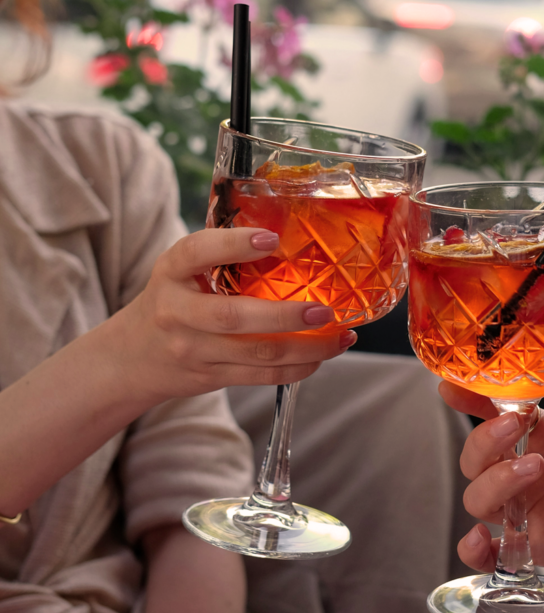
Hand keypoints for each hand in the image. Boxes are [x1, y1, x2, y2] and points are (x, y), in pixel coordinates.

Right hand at [111, 228, 354, 403]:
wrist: (133, 356)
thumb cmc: (173, 298)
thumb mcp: (181, 268)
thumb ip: (221, 254)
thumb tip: (292, 235)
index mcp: (171, 270)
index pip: (197, 252)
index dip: (233, 244)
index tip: (272, 239)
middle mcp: (178, 312)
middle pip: (234, 317)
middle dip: (285, 316)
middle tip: (324, 310)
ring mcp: (193, 349)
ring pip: (256, 354)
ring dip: (306, 347)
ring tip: (340, 336)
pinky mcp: (210, 376)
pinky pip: (260, 376)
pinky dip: (297, 368)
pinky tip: (321, 356)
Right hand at [441, 323, 543, 580]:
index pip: (492, 411)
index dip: (467, 397)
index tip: (450, 384)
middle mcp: (528, 467)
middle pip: (476, 454)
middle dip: (484, 438)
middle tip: (517, 427)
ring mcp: (530, 507)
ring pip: (479, 496)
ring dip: (494, 483)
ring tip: (535, 470)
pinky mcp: (539, 544)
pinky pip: (491, 553)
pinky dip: (476, 550)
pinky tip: (485, 541)